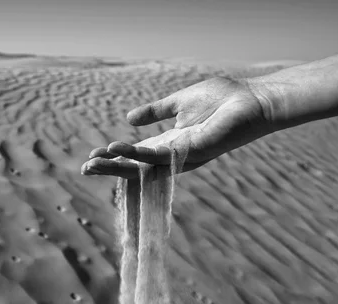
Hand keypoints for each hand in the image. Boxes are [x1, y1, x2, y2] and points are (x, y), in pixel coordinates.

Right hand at [80, 76, 274, 179]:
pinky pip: (159, 155)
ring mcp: (183, 156)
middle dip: (111, 169)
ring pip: (144, 166)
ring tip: (93, 162)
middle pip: (136, 166)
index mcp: (170, 143)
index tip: (91, 157)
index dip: (114, 157)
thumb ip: (155, 112)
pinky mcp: (192, 151)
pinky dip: (137, 153)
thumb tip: (129, 118)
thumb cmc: (223, 100)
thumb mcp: (179, 102)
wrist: (253, 99)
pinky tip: (118, 149)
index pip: (136, 155)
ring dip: (118, 165)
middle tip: (85, 169)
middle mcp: (174, 154)